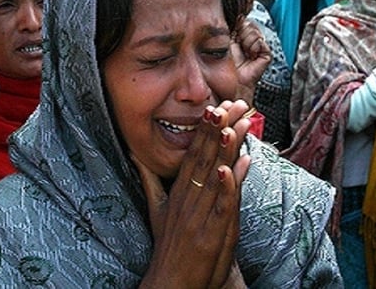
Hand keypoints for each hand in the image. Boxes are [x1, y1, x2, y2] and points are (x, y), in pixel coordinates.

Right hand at [135, 101, 250, 288]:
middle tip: (233, 104)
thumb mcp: (156, 210)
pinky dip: (228, 186)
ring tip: (238, 124)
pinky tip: (234, 167)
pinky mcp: (209, 234)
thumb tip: (137, 154)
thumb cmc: (168, 248)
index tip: (216, 106)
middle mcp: (186, 200)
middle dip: (219, 130)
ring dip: (228, 149)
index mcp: (177, 192)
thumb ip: (150, 181)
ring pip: (215, 176)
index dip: (206, 130)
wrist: (169, 285)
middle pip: (204, 158)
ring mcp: (198, 216)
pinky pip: (221, 206)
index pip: (192, 154)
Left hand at [231, 18, 270, 102]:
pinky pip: (259, 41)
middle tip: (241, 47)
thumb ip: (234, 29)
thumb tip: (238, 16)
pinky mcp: (267, 53)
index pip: (246, 22)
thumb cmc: (232, 62)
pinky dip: (253, 48)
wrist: (237, 78)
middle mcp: (255, 39)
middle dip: (242, 36)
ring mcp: (261, 45)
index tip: (236, 36)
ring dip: (247, 43)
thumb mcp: (230, 42)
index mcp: (246, 36)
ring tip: (246, 52)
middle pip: (250, 25)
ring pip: (254, 32)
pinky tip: (252, 55)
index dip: (240, 27)